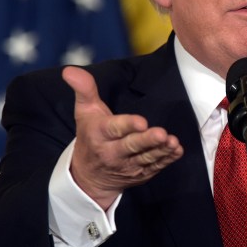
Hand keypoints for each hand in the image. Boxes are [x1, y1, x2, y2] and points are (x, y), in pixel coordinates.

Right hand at [62, 66, 183, 209]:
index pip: (114, 128)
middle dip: (146, 141)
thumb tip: (70, 70)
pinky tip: (177, 151)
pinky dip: (166, 160)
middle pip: (132, 146)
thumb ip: (84, 89)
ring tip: (172, 142)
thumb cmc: (90, 136)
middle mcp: (113, 153)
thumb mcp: (85, 112)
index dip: (128, 125)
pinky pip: (155, 167)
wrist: (89, 176)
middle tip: (161, 134)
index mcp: (99, 135)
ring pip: (146, 158)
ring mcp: (128, 166)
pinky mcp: (140, 174)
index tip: (142, 122)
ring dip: (161, 150)